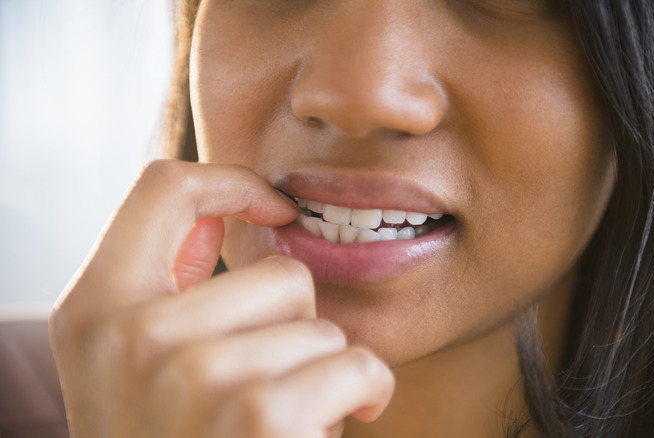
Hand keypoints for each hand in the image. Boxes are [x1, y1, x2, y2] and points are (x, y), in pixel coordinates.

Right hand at [49, 160, 394, 437]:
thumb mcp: (135, 369)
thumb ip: (170, 289)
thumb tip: (240, 215)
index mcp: (94, 310)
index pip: (164, 186)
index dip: (233, 182)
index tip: (275, 209)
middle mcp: (132, 335)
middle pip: (279, 274)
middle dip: (296, 332)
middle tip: (262, 390)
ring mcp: (192, 376)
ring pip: (320, 326)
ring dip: (321, 373)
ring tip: (279, 424)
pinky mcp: (258, 416)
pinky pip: (354, 364)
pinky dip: (363, 395)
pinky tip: (327, 429)